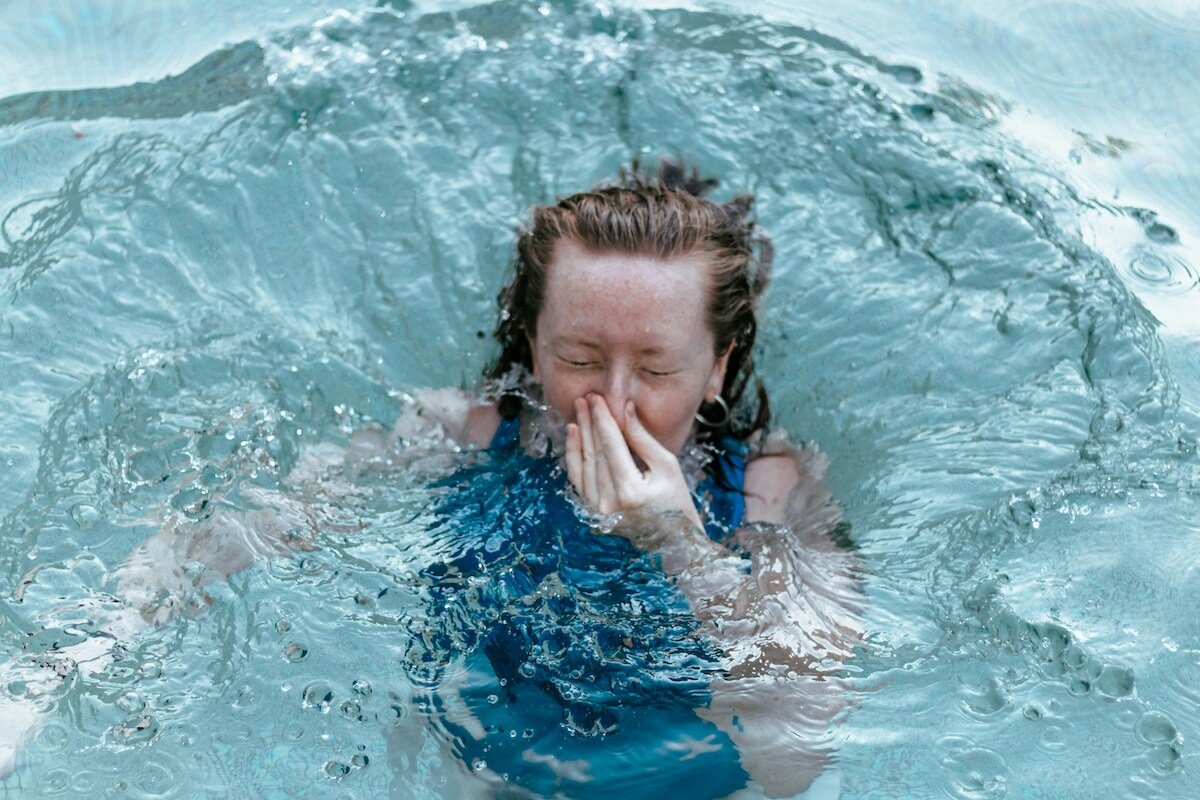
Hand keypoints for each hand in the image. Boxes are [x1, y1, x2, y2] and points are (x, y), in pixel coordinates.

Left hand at [563, 394, 703, 538]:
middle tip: (584, 397)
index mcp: (631, 492)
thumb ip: (642, 437)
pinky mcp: (592, 513)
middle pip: (595, 453)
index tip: (597, 397)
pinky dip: (574, 456)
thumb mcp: (666, 465)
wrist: (674, 542)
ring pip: (583, 465)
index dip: (602, 419)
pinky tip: (574, 435)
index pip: (611, 446)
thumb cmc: (677, 502)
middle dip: (589, 422)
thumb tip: (624, 407)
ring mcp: (598, 511)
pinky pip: (578, 480)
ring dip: (579, 436)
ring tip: (577, 410)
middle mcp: (609, 503)